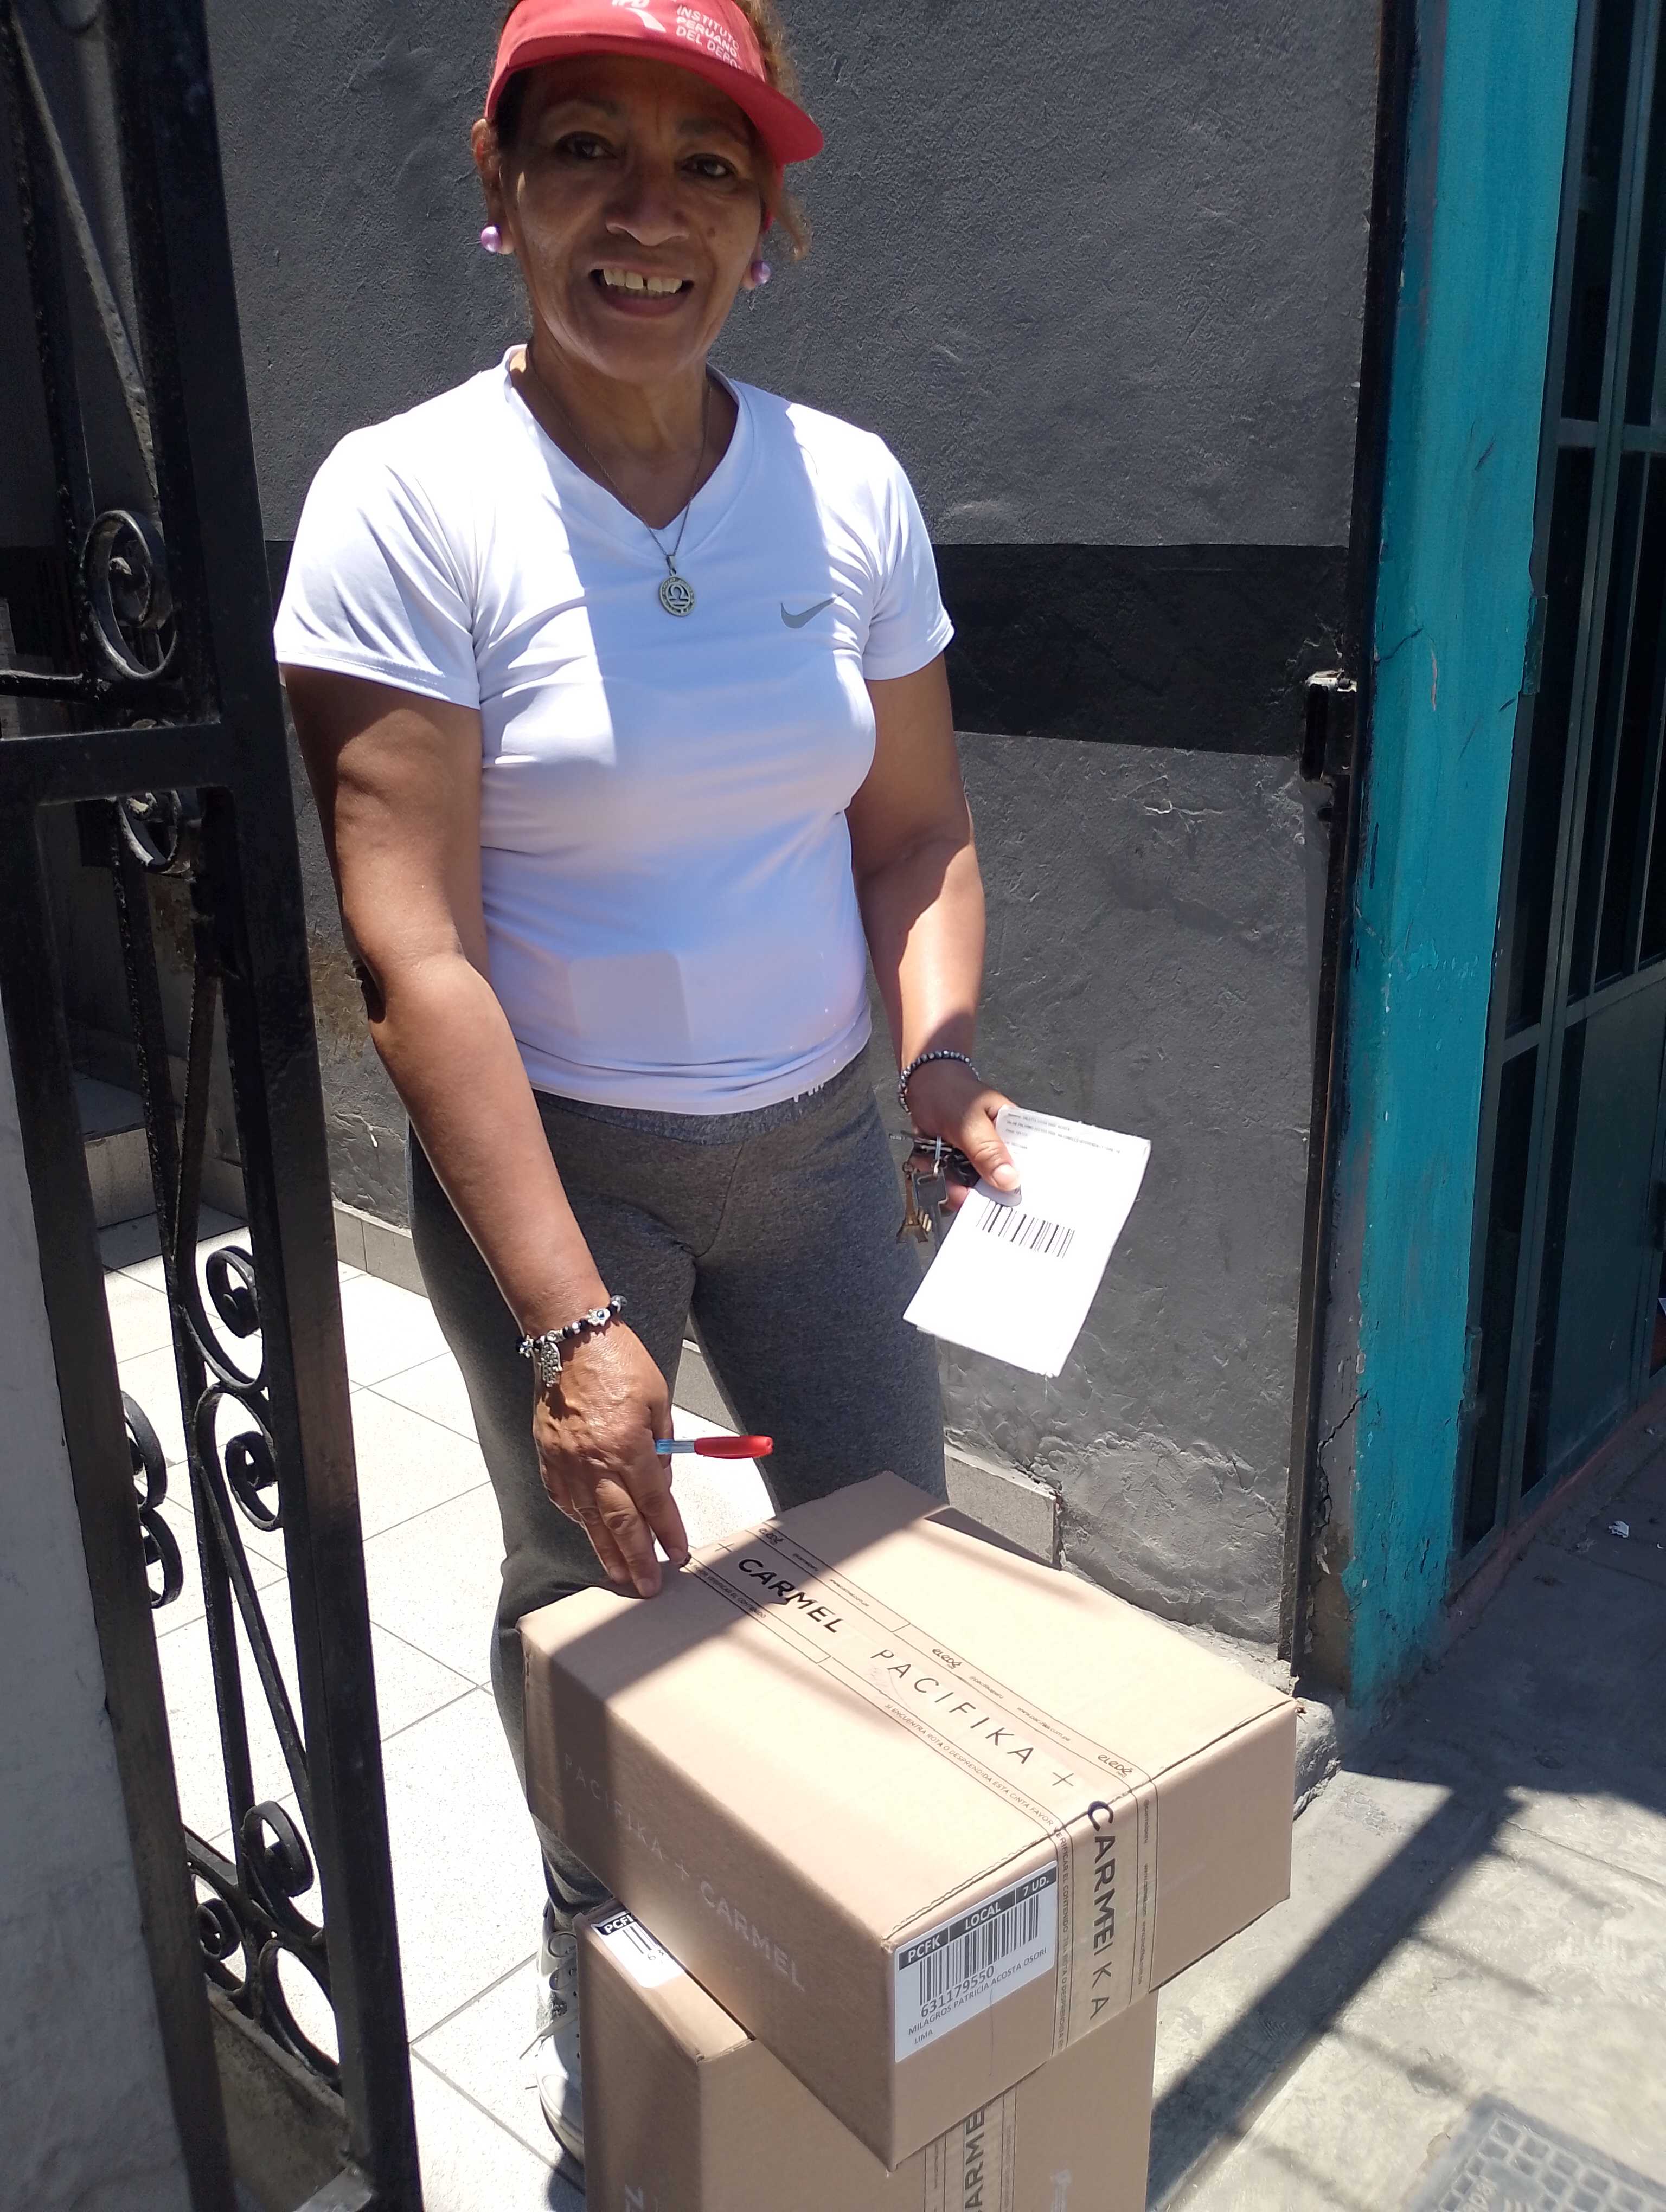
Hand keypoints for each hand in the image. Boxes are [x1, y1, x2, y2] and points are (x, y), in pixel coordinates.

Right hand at [531, 1326, 687, 1596]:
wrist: (570, 1340)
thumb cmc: (617, 1361)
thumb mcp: (657, 1400)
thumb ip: (660, 1444)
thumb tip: (659, 1479)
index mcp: (628, 1446)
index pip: (654, 1502)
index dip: (668, 1532)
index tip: (678, 1553)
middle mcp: (595, 1461)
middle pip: (620, 1523)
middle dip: (636, 1558)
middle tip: (647, 1585)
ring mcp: (566, 1462)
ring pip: (588, 1519)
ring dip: (605, 1550)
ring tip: (619, 1574)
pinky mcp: (548, 1457)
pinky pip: (564, 1498)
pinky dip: (578, 1519)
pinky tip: (589, 1531)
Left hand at [903, 1058, 1019, 1213]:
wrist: (921, 1084)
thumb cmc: (950, 1092)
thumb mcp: (969, 1122)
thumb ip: (988, 1151)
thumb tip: (1010, 1180)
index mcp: (1013, 1134)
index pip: (1025, 1167)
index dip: (1014, 1188)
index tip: (999, 1200)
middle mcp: (998, 1150)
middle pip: (996, 1186)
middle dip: (973, 1191)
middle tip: (957, 1188)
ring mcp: (977, 1160)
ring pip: (970, 1190)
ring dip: (949, 1186)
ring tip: (936, 1167)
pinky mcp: (958, 1166)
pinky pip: (951, 1185)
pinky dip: (936, 1180)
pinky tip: (927, 1164)